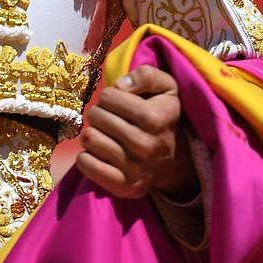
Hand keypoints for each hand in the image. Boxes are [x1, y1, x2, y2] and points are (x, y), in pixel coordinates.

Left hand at [76, 64, 196, 199]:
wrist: (176, 158)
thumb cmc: (163, 115)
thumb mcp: (166, 87)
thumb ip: (146, 75)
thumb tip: (121, 85)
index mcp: (157, 119)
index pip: (109, 98)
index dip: (109, 96)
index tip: (117, 101)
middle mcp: (147, 146)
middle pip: (97, 117)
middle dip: (99, 113)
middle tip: (110, 118)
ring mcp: (136, 169)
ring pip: (90, 139)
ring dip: (93, 133)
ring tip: (106, 134)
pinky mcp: (124, 187)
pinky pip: (86, 164)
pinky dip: (86, 157)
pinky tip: (100, 153)